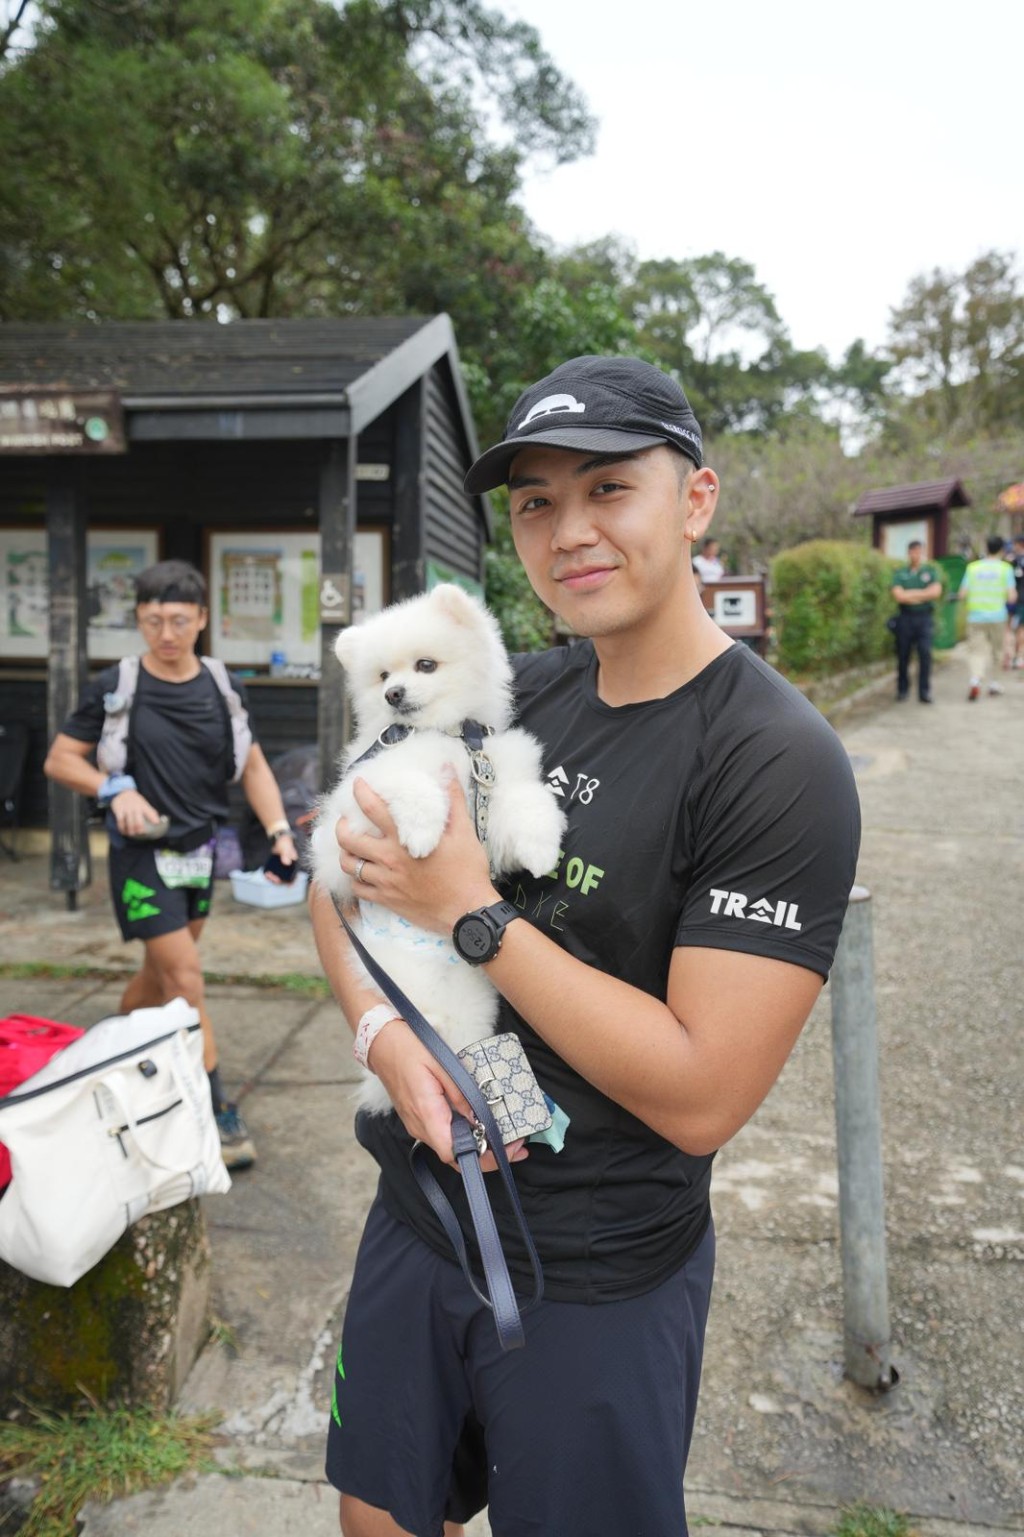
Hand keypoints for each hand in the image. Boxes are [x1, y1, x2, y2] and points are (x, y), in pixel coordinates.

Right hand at [111, 788, 162, 837]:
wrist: (123, 792)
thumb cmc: (136, 802)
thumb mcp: (144, 804)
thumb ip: (150, 813)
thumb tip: (158, 822)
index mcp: (144, 806)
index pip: (150, 813)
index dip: (153, 818)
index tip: (156, 823)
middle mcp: (136, 807)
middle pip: (139, 822)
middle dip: (139, 829)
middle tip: (140, 833)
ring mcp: (127, 809)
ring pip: (129, 823)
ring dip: (131, 830)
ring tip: (132, 834)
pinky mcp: (119, 810)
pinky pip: (120, 821)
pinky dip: (122, 828)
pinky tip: (123, 831)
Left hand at [264, 832, 297, 883]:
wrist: (278, 837)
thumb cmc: (284, 841)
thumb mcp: (285, 847)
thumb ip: (286, 854)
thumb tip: (286, 863)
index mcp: (294, 863)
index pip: (295, 875)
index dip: (293, 881)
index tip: (288, 886)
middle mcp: (289, 867)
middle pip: (285, 878)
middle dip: (279, 880)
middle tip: (272, 877)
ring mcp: (282, 867)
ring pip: (279, 877)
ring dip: (274, 879)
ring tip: (268, 875)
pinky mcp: (276, 865)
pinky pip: (274, 873)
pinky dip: (270, 875)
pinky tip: (266, 873)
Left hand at [337, 775, 496, 934]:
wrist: (468, 911)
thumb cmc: (467, 871)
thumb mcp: (464, 832)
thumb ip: (453, 800)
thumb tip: (448, 769)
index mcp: (404, 840)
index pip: (373, 809)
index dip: (361, 793)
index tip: (357, 785)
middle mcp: (389, 859)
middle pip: (349, 840)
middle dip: (341, 827)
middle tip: (345, 822)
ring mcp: (385, 881)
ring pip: (349, 865)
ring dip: (345, 854)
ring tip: (349, 847)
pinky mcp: (386, 900)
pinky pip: (358, 889)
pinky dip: (355, 879)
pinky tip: (361, 874)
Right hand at [369, 1020, 527, 1172]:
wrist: (382, 1043)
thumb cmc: (410, 1048)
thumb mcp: (443, 1065)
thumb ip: (462, 1094)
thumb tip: (480, 1120)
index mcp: (426, 1113)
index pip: (454, 1153)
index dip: (482, 1158)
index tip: (508, 1151)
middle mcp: (420, 1126)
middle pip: (456, 1156)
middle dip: (489, 1156)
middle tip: (518, 1145)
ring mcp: (418, 1125)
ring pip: (452, 1147)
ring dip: (480, 1146)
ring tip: (508, 1136)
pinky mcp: (420, 1119)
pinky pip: (445, 1135)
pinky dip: (466, 1136)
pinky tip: (484, 1126)